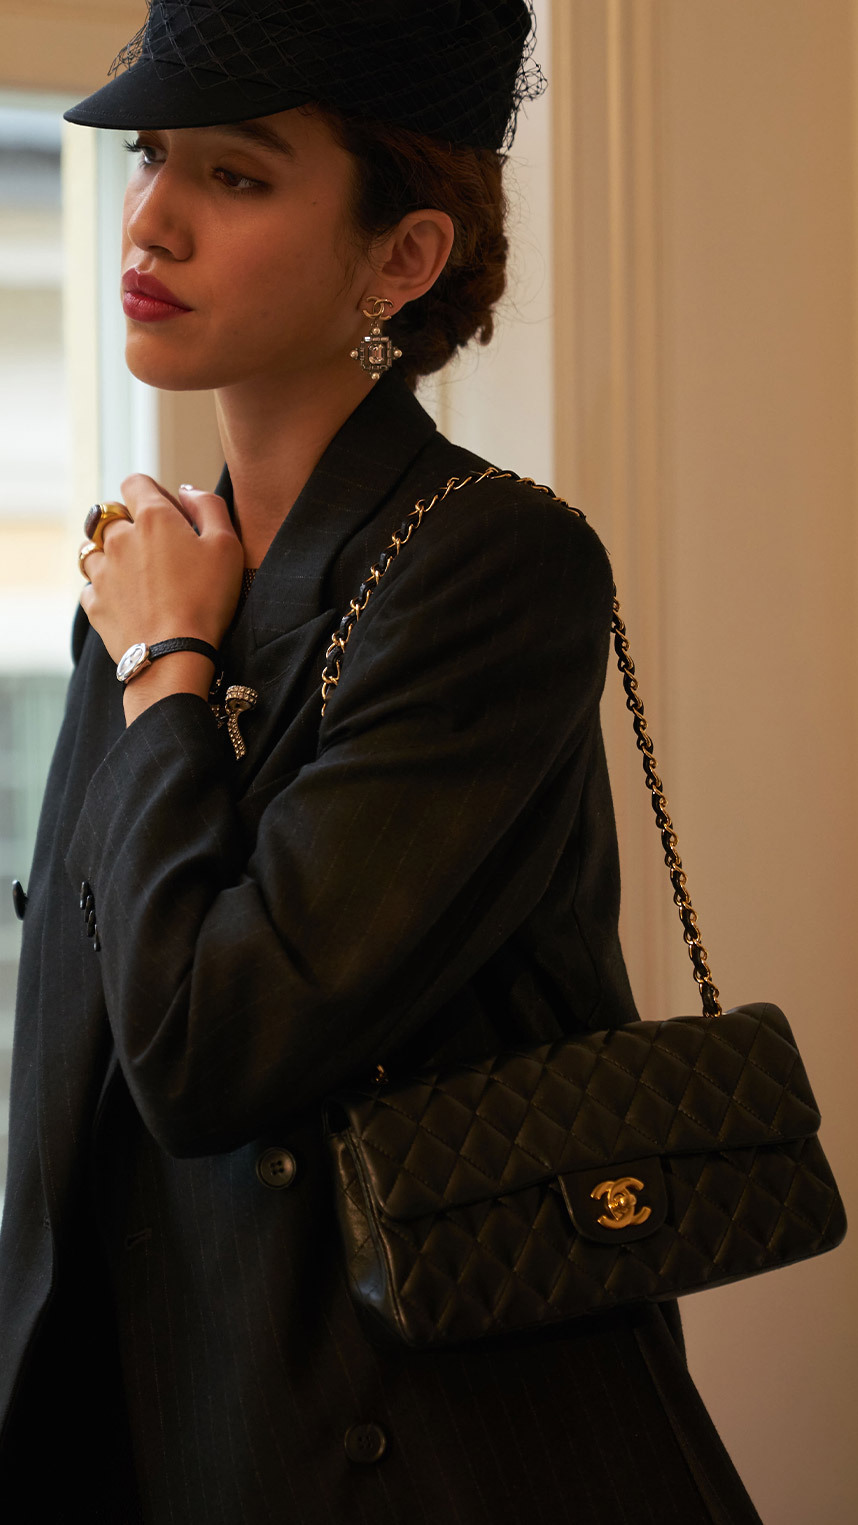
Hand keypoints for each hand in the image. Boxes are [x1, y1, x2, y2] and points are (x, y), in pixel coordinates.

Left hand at [80, 475, 244, 664]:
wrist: (175, 656)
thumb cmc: (207, 600)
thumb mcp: (227, 545)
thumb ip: (208, 506)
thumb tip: (186, 490)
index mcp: (152, 518)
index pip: (135, 482)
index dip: (152, 492)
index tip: (171, 514)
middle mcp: (118, 539)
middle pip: (108, 515)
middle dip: (128, 523)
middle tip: (156, 548)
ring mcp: (101, 572)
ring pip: (92, 548)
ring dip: (109, 554)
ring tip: (134, 573)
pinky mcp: (94, 603)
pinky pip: (90, 585)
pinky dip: (103, 588)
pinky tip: (126, 600)